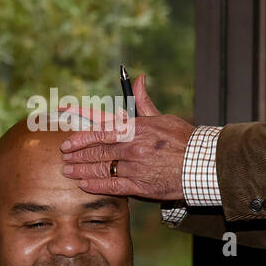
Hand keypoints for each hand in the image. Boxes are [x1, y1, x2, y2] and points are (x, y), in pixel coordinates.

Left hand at [59, 73, 192, 199]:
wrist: (201, 165)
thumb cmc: (183, 140)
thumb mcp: (162, 117)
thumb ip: (143, 101)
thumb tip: (138, 79)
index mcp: (136, 128)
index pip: (101, 126)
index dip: (80, 129)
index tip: (65, 130)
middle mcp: (133, 147)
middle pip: (97, 149)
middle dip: (77, 152)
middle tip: (64, 154)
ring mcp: (135, 167)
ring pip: (101, 168)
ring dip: (81, 169)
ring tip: (68, 170)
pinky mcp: (140, 186)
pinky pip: (112, 186)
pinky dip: (96, 185)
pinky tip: (84, 184)